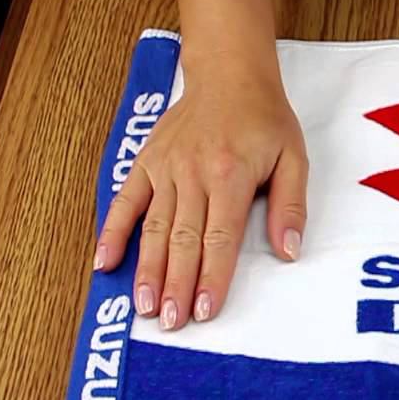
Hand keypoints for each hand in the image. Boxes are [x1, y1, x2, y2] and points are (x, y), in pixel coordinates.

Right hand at [93, 60, 308, 330]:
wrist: (229, 76)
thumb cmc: (265, 120)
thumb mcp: (294, 158)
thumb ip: (290, 206)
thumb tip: (289, 250)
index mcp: (230, 174)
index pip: (220, 237)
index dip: (212, 277)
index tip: (205, 310)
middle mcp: (193, 173)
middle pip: (184, 240)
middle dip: (177, 285)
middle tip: (170, 323)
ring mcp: (165, 168)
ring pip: (154, 227)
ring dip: (147, 270)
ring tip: (144, 306)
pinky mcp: (146, 162)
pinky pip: (125, 201)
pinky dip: (113, 231)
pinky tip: (104, 262)